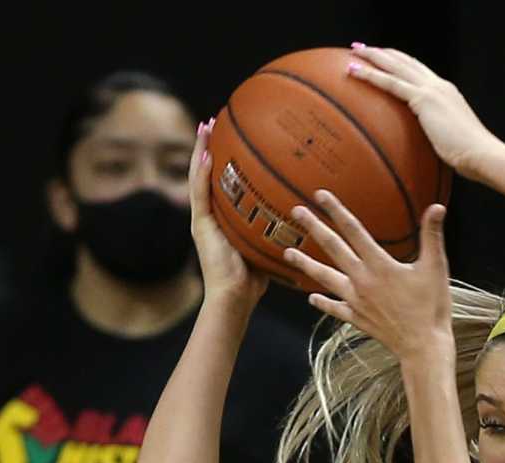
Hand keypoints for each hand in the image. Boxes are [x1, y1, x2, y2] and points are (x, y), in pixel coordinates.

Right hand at [189, 119, 267, 306]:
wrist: (235, 298)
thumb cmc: (255, 279)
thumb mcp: (269, 244)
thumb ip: (278, 228)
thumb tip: (305, 215)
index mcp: (224, 219)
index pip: (222, 183)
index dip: (224, 160)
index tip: (230, 138)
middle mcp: (211, 215)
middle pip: (206, 174)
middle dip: (209, 148)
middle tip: (213, 122)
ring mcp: (203, 219)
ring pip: (198, 177)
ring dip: (201, 151)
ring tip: (205, 127)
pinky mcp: (200, 225)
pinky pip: (200, 194)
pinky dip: (202, 173)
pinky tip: (207, 154)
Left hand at [284, 190, 452, 361]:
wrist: (423, 346)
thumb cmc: (431, 307)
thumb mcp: (436, 268)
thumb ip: (432, 236)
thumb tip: (438, 207)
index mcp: (380, 265)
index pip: (353, 230)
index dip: (336, 210)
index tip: (320, 195)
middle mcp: (362, 280)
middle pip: (333, 248)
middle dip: (313, 227)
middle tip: (296, 211)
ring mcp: (356, 300)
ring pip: (325, 277)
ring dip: (306, 264)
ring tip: (288, 253)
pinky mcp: (357, 318)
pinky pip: (335, 308)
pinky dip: (323, 303)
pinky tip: (311, 298)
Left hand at [348, 45, 502, 178]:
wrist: (481, 154)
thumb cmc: (471, 157)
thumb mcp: (452, 141)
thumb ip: (439, 137)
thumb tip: (431, 150)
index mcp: (446, 93)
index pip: (419, 71)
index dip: (401, 62)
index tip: (386, 59)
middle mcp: (438, 85)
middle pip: (405, 62)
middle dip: (384, 53)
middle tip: (363, 48)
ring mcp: (432, 89)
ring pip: (395, 65)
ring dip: (373, 56)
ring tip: (354, 51)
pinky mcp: (424, 99)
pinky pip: (391, 83)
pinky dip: (371, 75)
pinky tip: (354, 71)